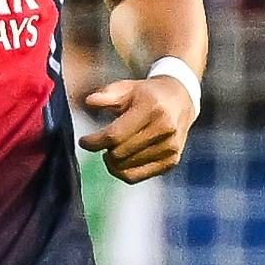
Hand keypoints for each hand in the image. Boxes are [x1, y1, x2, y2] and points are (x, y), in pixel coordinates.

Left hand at [79, 71, 195, 183]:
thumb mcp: (127, 87)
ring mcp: (170, 147)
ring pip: (126, 168)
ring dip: (112, 161)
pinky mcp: (171, 161)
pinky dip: (122, 171)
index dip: (94, 141)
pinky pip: (136, 177)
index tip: (83, 141)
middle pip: (119, 153)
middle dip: (104, 150)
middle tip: (102, 141)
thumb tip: (89, 102)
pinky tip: (120, 160)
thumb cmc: (146, 94)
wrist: (181, 100)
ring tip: (112, 148)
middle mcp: (164, 129)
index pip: (115, 135)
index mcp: (152, 108)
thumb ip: (107, 95)